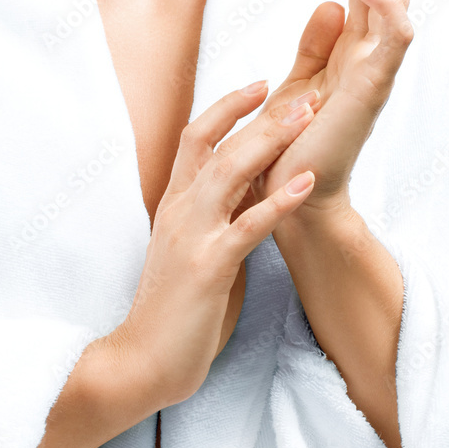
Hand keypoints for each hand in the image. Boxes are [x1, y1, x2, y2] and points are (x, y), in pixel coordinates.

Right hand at [110, 81, 317, 405]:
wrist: (141, 360)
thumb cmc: (171, 312)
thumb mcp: (190, 253)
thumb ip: (214, 223)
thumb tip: (247, 204)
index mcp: (175, 206)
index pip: (196, 139)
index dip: (227, 107)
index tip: (261, 86)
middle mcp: (180, 212)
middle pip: (217, 144)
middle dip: (261, 115)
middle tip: (302, 94)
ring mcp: (192, 237)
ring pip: (229, 172)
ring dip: (270, 140)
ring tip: (306, 117)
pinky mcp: (208, 267)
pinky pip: (247, 226)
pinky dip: (278, 201)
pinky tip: (306, 183)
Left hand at [251, 0, 413, 216]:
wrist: (292, 199)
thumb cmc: (293, 149)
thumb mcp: (298, 85)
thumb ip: (316, 46)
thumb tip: (329, 2)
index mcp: (350, 53)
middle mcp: (369, 57)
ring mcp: (375, 71)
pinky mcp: (373, 91)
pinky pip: (394, 39)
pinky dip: (383, 6)